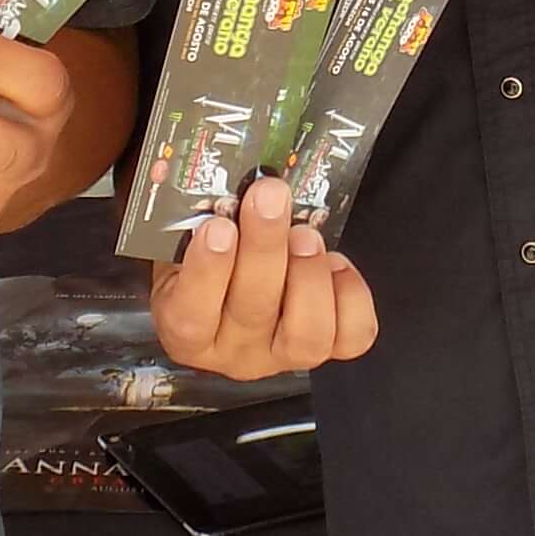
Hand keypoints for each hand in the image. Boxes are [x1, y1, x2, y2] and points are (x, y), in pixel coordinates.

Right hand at [151, 176, 378, 380]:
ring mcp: (282, 355)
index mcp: (185, 328)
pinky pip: (352, 335)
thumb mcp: (183, 242)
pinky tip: (336, 261)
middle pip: (252, 311)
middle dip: (265, 248)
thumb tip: (222, 180)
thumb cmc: (208, 258)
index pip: (191, 315)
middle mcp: (234, 351)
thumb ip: (195, 221)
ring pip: (306, 335)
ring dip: (309, 274)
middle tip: (270, 197)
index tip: (218, 226)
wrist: (235, 281)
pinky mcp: (327, 348)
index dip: (207, 272)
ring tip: (305, 232)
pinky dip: (351, 296)